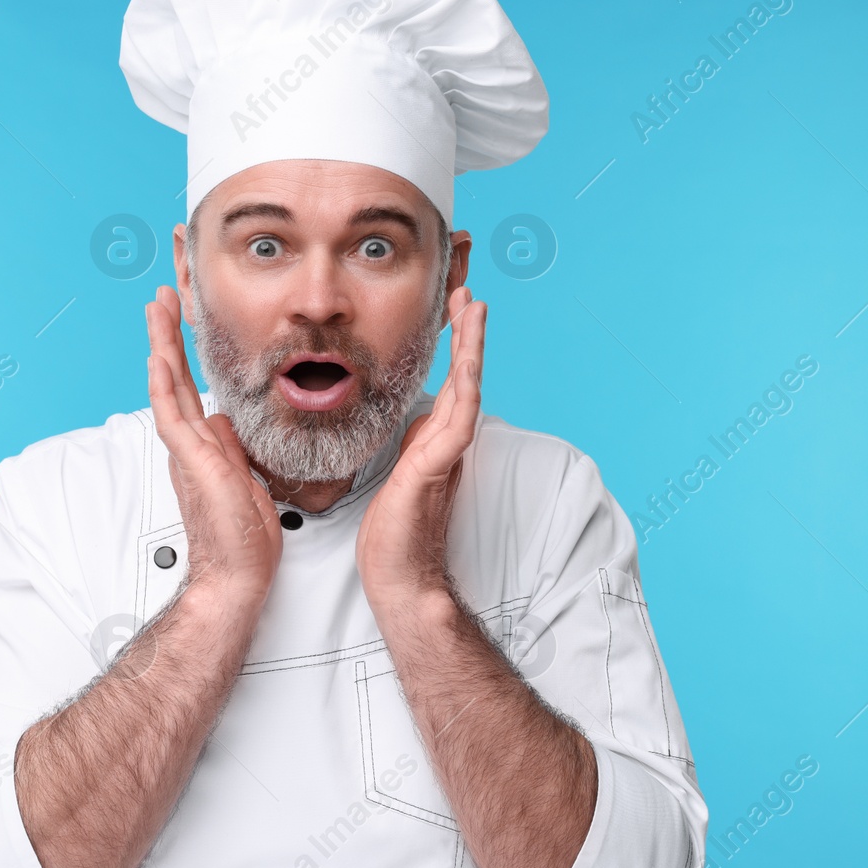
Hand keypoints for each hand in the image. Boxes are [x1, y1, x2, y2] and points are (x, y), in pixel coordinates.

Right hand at [146, 286, 281, 607]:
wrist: (237, 577)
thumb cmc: (244, 540)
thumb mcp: (246, 478)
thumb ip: (231, 447)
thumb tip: (223, 420)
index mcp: (205, 448)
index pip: (192, 390)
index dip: (186, 354)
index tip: (182, 322)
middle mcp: (190, 445)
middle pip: (174, 379)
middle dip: (168, 335)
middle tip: (162, 297)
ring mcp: (188, 453)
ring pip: (168, 388)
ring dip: (162, 345)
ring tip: (156, 308)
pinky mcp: (191, 464)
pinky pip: (171, 418)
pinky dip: (163, 387)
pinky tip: (158, 358)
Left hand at [356, 286, 484, 610]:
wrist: (398, 578)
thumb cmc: (393, 535)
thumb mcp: (396, 473)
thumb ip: (412, 443)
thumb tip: (418, 417)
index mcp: (433, 441)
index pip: (449, 381)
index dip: (454, 343)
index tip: (452, 305)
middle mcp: (445, 442)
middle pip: (463, 374)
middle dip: (467, 331)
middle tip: (467, 289)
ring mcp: (446, 454)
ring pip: (466, 388)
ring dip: (472, 346)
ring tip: (474, 305)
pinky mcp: (437, 468)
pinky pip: (458, 420)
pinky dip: (465, 386)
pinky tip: (468, 361)